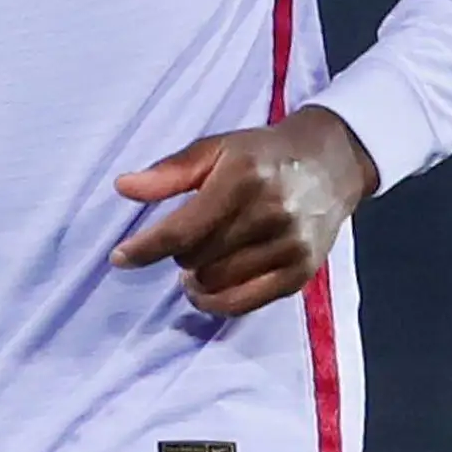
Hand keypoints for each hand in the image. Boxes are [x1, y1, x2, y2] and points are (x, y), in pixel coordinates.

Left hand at [110, 106, 378, 316]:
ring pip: (217, 284)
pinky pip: (245, 303)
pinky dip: (218, 301)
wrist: (331, 162)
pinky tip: (208, 288)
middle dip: (179, 253)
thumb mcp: (216, 148)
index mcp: (243, 178)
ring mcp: (289, 246)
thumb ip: (169, 172)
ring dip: (197, 278)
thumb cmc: (263, 154)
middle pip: (197, 259)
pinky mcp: (301, 272)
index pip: (182, 229)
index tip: (119, 257)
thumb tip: (124, 188)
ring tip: (200, 260)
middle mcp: (269, 214)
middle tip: (187, 238)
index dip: (145, 248)